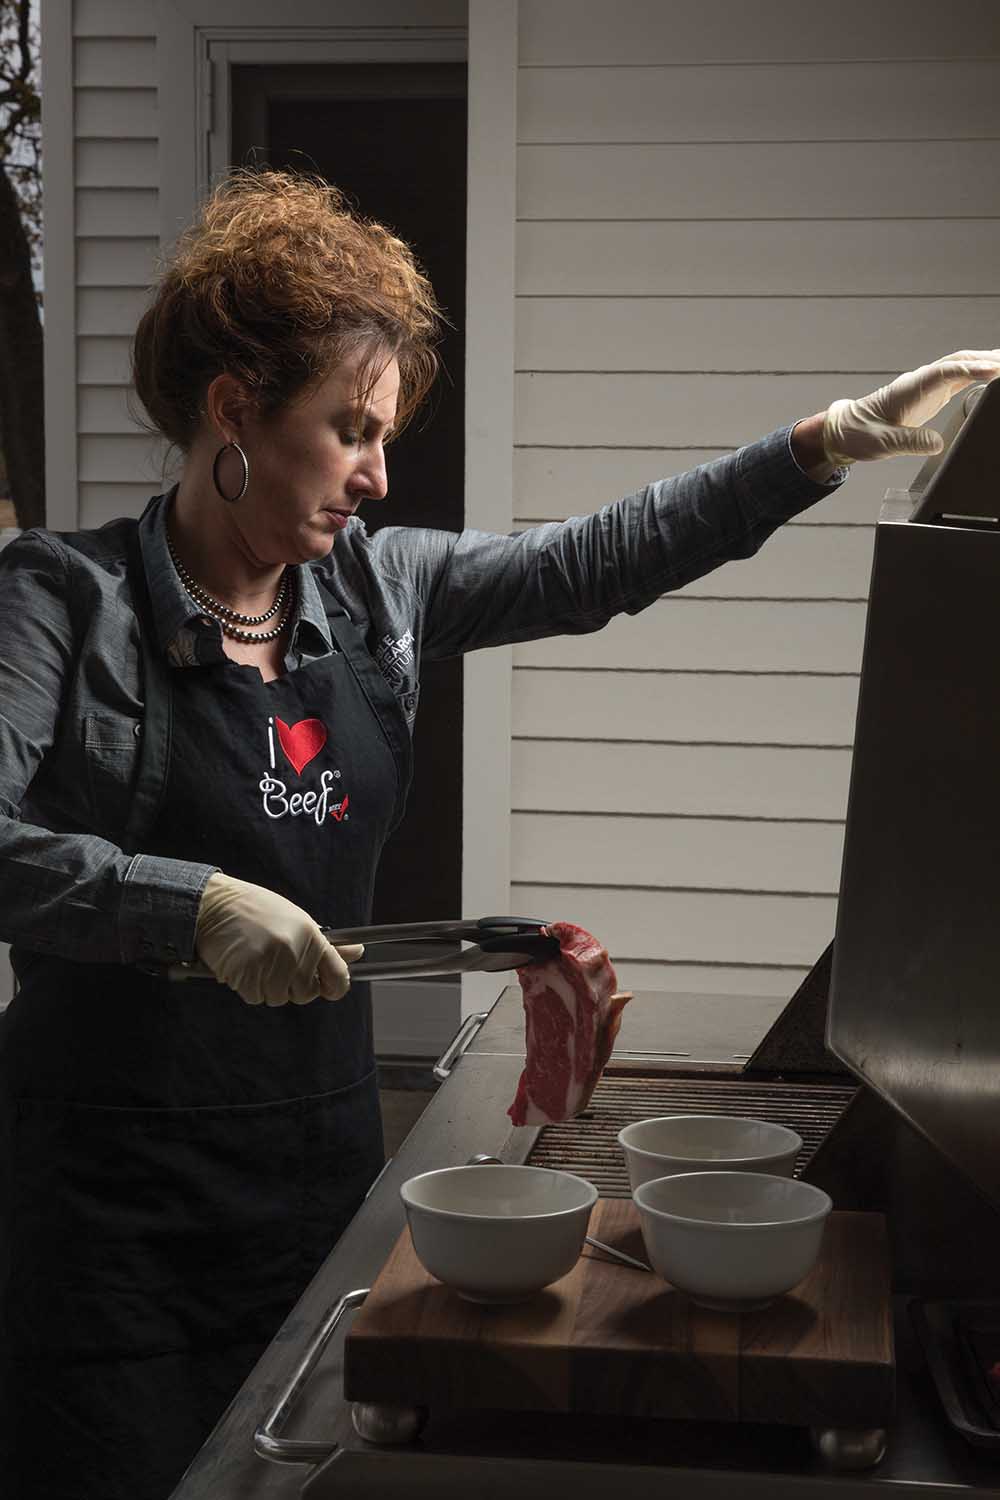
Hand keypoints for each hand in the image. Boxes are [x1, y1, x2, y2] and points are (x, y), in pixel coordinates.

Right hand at [194, 872, 364, 1006]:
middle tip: (278, 965)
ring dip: (268, 986)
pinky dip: (249, 987)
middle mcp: (294, 952)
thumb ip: (324, 943)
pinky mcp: (247, 977)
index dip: (335, 987)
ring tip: (258, 960)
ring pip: (279, 998)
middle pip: (306, 994)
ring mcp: (270, 966)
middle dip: (294, 986)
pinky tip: (243, 965)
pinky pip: (255, 997)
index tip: (330, 988)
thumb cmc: (255, 910)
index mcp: (310, 935)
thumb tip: (356, 952)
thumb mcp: (296, 919)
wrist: (214, 906)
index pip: (337, 976)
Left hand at [822, 349, 999, 465]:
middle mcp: (920, 381)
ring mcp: (927, 386)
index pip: (945, 372)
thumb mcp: (881, 443)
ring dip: (986, 362)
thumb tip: (937, 444)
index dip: (970, 370)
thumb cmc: (859, 435)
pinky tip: (994, 373)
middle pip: (959, 361)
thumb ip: (909, 442)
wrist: (846, 430)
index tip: (993, 371)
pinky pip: (959, 378)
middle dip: (987, 360)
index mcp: (909, 389)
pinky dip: (978, 373)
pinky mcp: (931, 395)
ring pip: (961, 366)